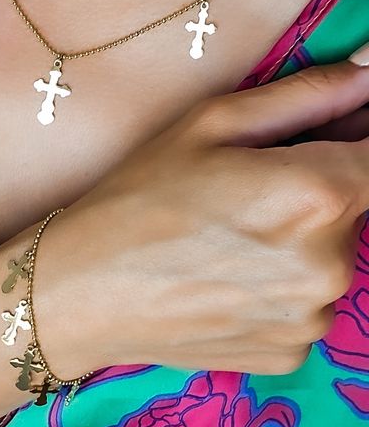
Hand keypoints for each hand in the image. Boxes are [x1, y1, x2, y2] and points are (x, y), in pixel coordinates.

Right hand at [35, 61, 368, 377]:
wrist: (86, 289)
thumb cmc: (140, 195)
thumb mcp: (211, 124)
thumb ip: (306, 95)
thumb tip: (367, 74)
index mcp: (315, 195)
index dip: (361, 140)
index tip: (334, 140)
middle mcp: (330, 265)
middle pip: (355, 208)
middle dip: (321, 190)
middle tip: (252, 189)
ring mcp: (312, 318)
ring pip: (331, 258)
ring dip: (300, 240)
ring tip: (230, 237)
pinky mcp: (292, 352)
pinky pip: (306, 304)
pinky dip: (281, 285)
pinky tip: (226, 277)